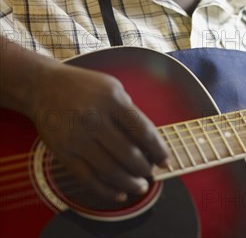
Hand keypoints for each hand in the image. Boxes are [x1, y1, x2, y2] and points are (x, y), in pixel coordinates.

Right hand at [31, 61, 167, 201]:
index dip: (157, 149)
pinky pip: (88, 178)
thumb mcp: (113, 88)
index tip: (165, 160)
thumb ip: (130, 112)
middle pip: (128, 153)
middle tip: (152, 173)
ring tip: (141, 186)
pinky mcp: (63, 152)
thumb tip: (149, 144)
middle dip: (145, 168)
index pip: (143, 130)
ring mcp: (77, 138)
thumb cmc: (85, 87)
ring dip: (129, 183)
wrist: (44, 87)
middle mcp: (94, 119)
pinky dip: (106, 190)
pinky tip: (120, 194)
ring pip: (109, 170)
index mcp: (112, 100)